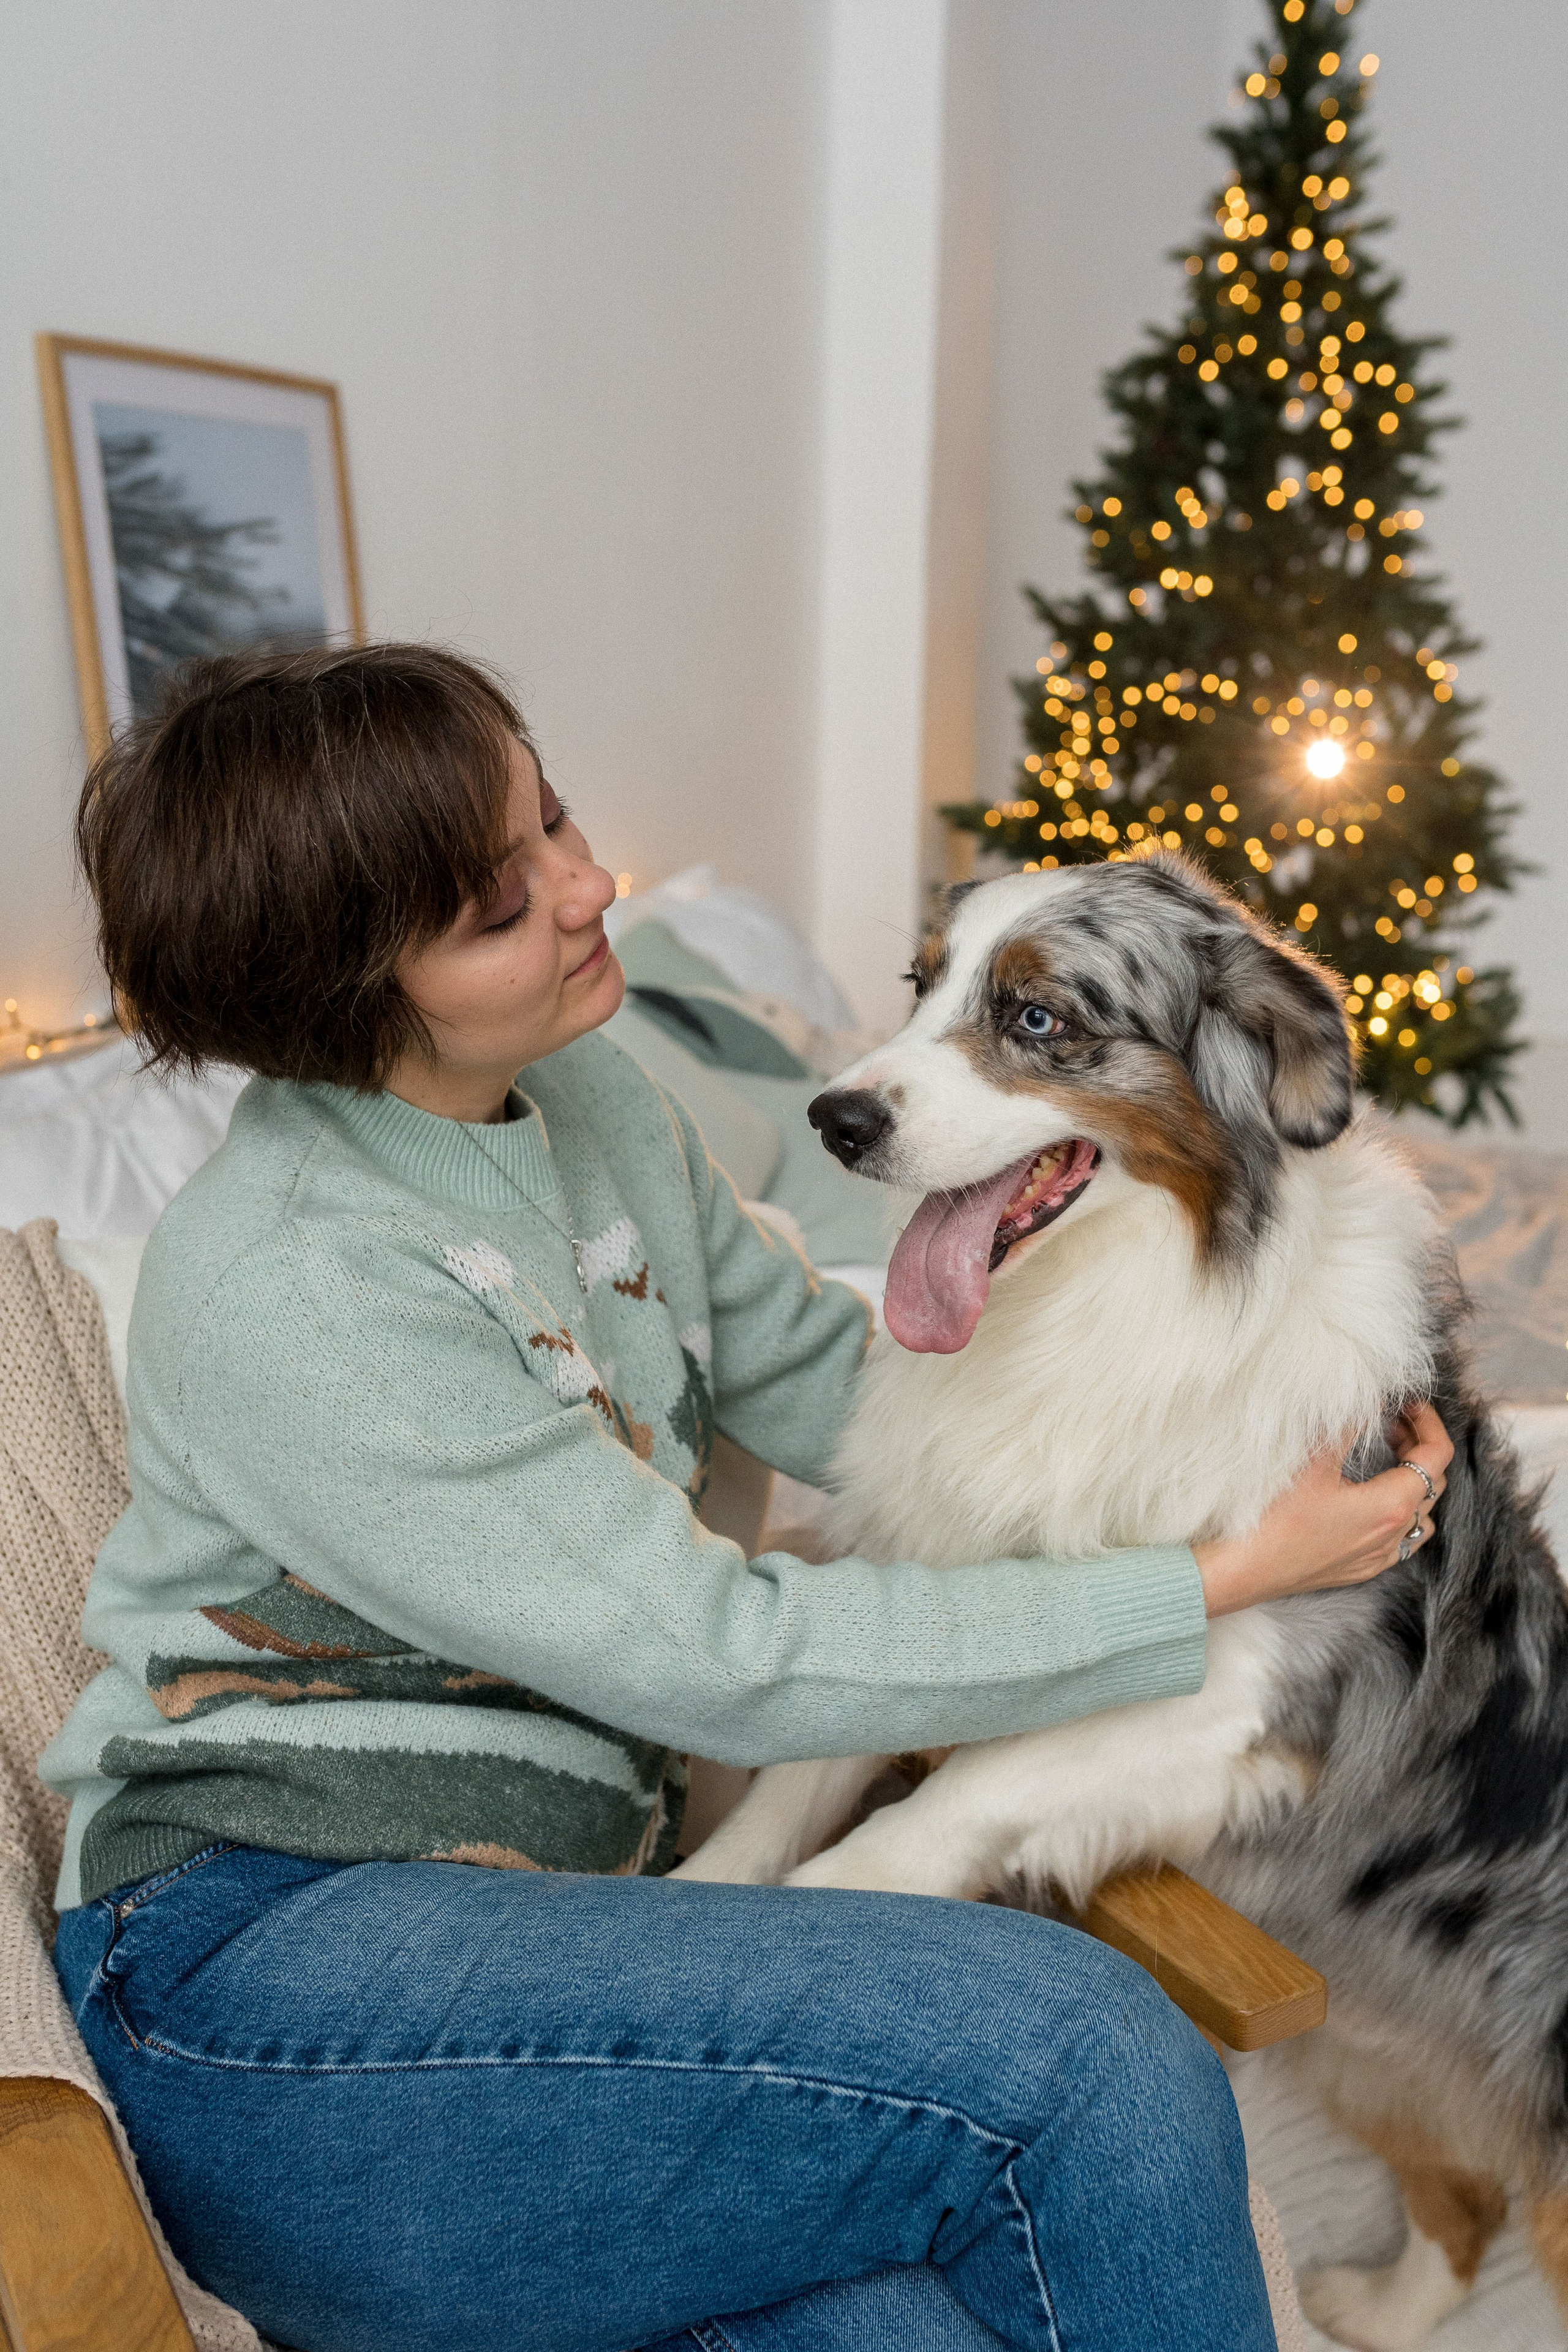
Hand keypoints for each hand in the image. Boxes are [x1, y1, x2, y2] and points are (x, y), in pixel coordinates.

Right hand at [1192, 1402, 1452, 1618]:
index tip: (1409, 1403)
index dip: (1429, 1422)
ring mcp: (1379, 1557)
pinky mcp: (1360, 1569)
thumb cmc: (1275, 1517)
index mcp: (1392, 1505)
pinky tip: (1372, 1500)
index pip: (1437, 1456)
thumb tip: (1375, 1398)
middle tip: (1391, 1421)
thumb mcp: (1314, 1460)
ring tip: (1386, 1458)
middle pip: (1433, 1482)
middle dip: (1419, 1446)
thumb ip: (1350, 1424)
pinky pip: (1401, 1540)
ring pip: (1421, 1515)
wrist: (1244, 1569)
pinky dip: (1400, 1513)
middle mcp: (1394, 1535)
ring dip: (1413, 1482)